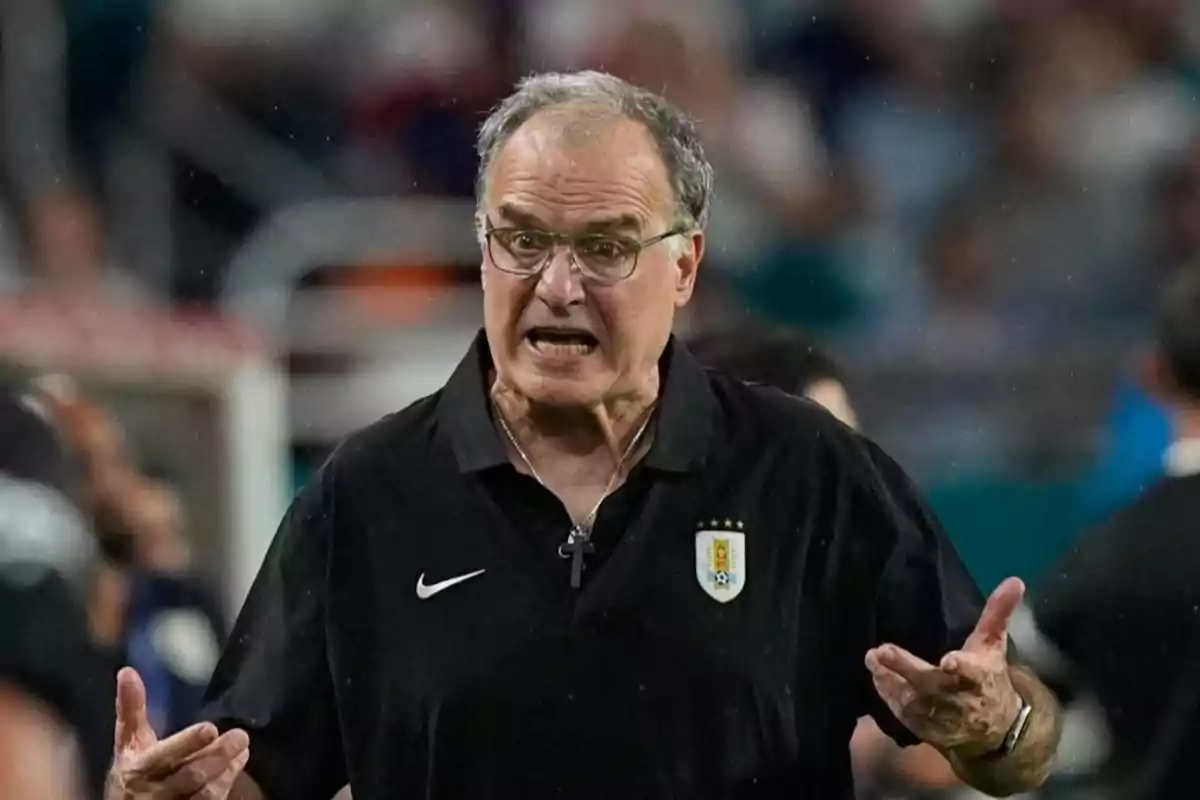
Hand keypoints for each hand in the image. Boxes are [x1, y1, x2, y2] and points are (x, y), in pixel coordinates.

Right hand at [106, 668, 249, 798]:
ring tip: (242, 747)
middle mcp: (155, 791)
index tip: (210, 728)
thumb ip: (131, 709)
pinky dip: (227, 782)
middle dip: (216, 756)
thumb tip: (127, 671)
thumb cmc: (133, 768)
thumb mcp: (128, 741)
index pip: (164, 757)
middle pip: (190, 776)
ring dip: (226, 769)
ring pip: (204, 793)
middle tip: (240, 736)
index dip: (187, 744)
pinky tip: (238, 762)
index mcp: (138, 769)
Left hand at [865, 577, 1025, 757]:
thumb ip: (998, 613)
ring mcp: (943, 718)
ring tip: (872, 659)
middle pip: (932, 685)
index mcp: (980, 677)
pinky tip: (877, 677)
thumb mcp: (993, 645)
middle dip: (907, 669)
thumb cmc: (989, 678)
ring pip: (914, 701)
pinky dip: (889, 697)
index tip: (948, 661)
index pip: (972, 672)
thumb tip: (1015, 580)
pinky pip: (905, 715)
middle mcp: (960, 700)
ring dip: (890, 681)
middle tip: (881, 650)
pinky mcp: (928, 730)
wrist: (995, 728)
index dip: (961, 667)